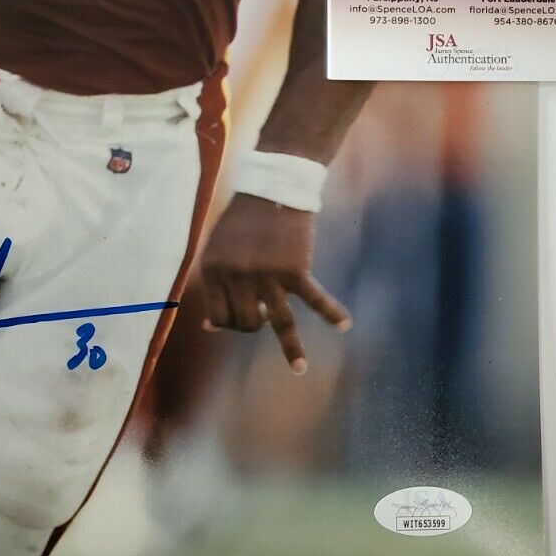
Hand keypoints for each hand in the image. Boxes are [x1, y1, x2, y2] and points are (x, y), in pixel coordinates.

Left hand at [198, 191, 350, 372]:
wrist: (271, 186)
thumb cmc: (242, 221)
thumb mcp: (218, 250)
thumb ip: (215, 286)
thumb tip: (210, 327)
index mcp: (214, 270)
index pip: (220, 316)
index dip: (231, 322)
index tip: (242, 316)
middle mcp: (237, 276)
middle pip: (249, 322)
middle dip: (257, 324)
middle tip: (267, 313)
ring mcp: (267, 274)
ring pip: (280, 322)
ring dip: (291, 349)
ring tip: (299, 369)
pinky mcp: (295, 269)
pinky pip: (316, 299)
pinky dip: (332, 313)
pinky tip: (344, 325)